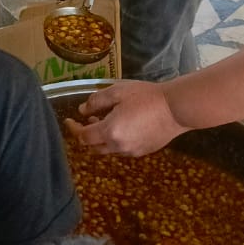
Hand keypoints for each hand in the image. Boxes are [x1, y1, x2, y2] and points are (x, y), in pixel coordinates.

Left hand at [64, 80, 185, 156]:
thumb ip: (96, 101)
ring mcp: (132, 152)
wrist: (175, 109)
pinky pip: (122, 150)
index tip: (68, 120)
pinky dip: (115, 141)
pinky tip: (122, 126)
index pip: (83, 137)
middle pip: (94, 147)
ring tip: (104, 120)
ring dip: (101, 138)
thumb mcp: (117, 92)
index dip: (73, 129)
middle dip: (86, 135)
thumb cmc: (145, 97)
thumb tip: (82, 110)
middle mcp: (119, 147)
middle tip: (88, 119)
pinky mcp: (144, 152)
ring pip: (108, 150)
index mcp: (110, 132)